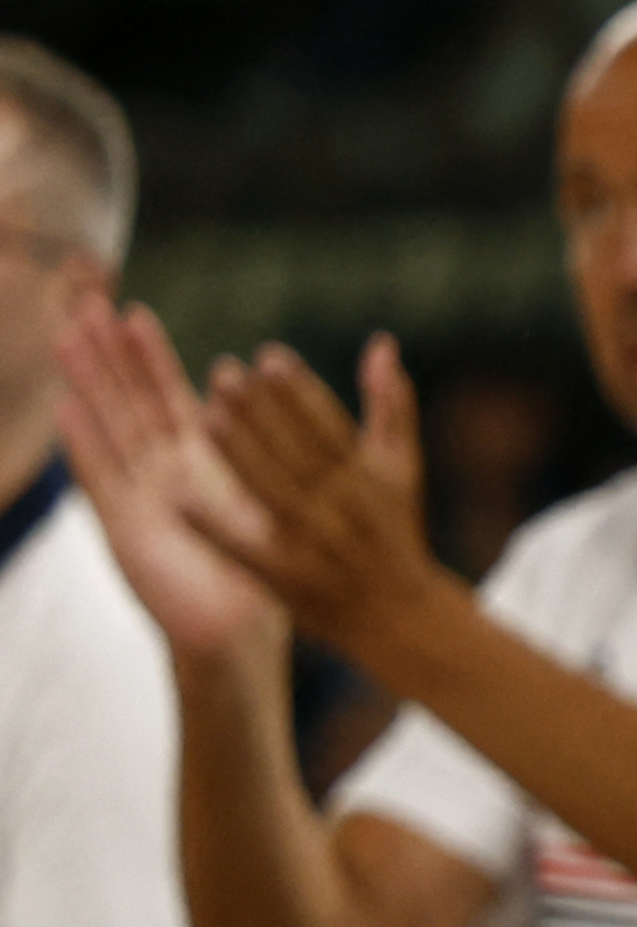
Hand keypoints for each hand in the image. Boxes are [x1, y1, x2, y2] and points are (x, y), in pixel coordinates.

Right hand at [52, 295, 288, 676]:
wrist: (240, 623)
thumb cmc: (261, 561)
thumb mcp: (269, 494)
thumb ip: (270, 447)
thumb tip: (280, 400)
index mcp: (198, 458)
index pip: (168, 394)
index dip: (149, 357)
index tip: (134, 312)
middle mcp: (161, 470)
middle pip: (129, 400)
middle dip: (108, 354)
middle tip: (85, 304)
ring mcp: (138, 494)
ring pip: (109, 426)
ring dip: (89, 383)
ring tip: (66, 337)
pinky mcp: (125, 526)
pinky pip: (103, 477)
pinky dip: (85, 443)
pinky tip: (67, 409)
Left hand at [200, 338, 446, 664]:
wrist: (398, 614)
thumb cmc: (394, 529)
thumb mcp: (400, 466)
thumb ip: (390, 403)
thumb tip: (381, 341)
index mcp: (368, 479)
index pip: (329, 425)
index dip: (299, 389)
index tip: (268, 356)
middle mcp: (341, 508)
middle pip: (296, 452)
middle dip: (260, 410)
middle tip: (223, 370)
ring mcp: (313, 545)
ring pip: (270, 491)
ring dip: (237, 452)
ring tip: (204, 412)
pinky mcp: (287, 579)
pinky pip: (245, 548)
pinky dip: (214, 526)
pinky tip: (180, 498)